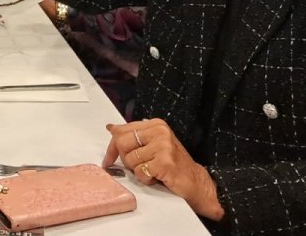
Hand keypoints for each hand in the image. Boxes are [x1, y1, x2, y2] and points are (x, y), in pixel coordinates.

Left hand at [103, 121, 223, 221]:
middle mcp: (159, 132)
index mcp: (155, 124)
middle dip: (126, 159)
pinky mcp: (164, 163)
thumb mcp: (153, 144)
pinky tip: (157, 177)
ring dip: (138, 171)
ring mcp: (163, 146)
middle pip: (122, 143)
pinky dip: (145, 179)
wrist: (196, 182)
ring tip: (153, 170)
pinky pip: (140, 172)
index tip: (109, 158)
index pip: (122, 130)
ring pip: (130, 160)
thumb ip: (133, 136)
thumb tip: (112, 128)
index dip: (112, 147)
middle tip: (139, 165)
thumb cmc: (174, 164)